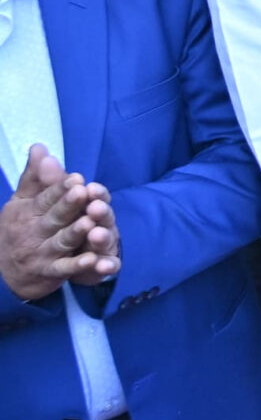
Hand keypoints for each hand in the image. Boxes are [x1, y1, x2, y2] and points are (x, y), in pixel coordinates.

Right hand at [0, 147, 117, 300]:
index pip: (45, 198)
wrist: (2, 273)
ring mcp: (41, 253)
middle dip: (68, 206)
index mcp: (28, 212)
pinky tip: (93, 259)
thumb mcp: (21, 202)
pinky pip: (65, 268)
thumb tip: (40, 147)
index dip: (60, 188)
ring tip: (89, 223)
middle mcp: (33, 231)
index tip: (76, 178)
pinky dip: (78, 265)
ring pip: (61, 242)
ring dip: (75, 233)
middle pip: (54, 218)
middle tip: (83, 193)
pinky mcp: (50, 272)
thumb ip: (34, 177)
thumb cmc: (19, 228)